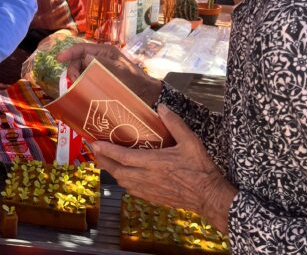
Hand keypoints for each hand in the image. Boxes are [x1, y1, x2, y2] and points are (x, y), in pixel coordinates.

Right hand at [56, 42, 161, 106]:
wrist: (144, 94)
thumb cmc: (133, 80)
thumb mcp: (117, 69)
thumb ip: (101, 62)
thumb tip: (85, 57)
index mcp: (104, 51)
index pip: (82, 47)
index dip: (69, 52)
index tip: (58, 59)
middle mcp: (100, 57)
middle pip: (79, 59)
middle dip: (73, 68)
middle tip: (73, 81)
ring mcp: (100, 68)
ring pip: (81, 69)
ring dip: (77, 76)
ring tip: (78, 86)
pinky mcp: (100, 78)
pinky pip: (86, 77)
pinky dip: (82, 82)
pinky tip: (81, 89)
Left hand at [92, 105, 236, 232]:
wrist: (211, 198)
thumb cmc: (201, 169)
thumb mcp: (191, 141)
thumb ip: (175, 123)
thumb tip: (161, 107)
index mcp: (154, 163)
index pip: (123, 157)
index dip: (107, 150)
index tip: (95, 143)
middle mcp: (147, 178)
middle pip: (117, 171)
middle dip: (103, 160)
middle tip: (95, 150)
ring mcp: (149, 190)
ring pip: (122, 181)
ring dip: (111, 170)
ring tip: (105, 160)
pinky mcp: (153, 198)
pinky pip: (131, 190)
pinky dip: (123, 181)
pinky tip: (124, 174)